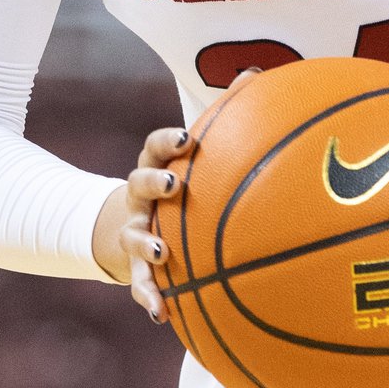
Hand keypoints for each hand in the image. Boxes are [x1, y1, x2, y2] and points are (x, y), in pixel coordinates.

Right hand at [90, 72, 258, 320]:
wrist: (133, 228)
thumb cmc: (181, 187)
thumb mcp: (197, 158)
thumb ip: (226, 118)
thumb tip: (255, 73)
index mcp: (157, 169)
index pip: (154, 148)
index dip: (167, 142)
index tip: (188, 139)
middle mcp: (141, 199)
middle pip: (137, 184)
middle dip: (153, 184)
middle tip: (174, 186)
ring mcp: (136, 233)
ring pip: (134, 237)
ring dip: (146, 244)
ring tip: (163, 253)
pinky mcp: (137, 268)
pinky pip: (142, 284)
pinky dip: (151, 298)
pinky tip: (164, 315)